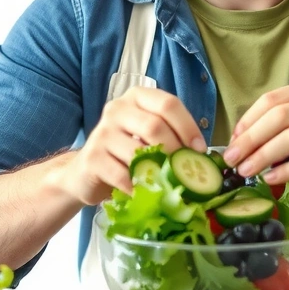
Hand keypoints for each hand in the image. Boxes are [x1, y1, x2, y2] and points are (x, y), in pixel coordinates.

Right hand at [65, 87, 205, 204]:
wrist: (87, 171)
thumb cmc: (127, 151)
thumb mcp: (149, 135)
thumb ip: (171, 135)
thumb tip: (200, 155)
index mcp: (137, 98)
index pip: (168, 104)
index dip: (188, 127)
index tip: (199, 149)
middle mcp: (117, 109)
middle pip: (154, 125)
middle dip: (175, 150)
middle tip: (185, 169)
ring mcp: (102, 133)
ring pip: (138, 151)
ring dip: (158, 171)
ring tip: (168, 183)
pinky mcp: (92, 158)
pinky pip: (123, 175)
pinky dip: (139, 186)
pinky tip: (146, 191)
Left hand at [224, 79, 288, 197]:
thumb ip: (277, 127)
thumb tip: (237, 142)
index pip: (272, 100)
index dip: (247, 121)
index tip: (232, 142)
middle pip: (280, 117)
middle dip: (251, 140)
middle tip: (232, 160)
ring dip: (264, 156)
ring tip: (247, 171)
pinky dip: (286, 171)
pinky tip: (270, 179)